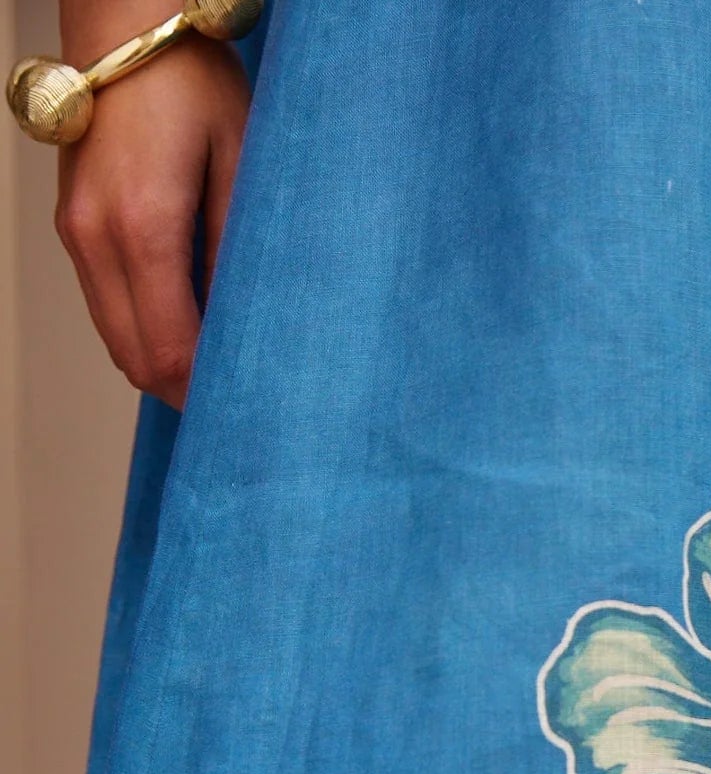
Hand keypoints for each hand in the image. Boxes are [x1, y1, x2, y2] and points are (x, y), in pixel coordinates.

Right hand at [54, 3, 249, 411]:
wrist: (122, 22)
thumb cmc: (190, 80)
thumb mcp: (240, 162)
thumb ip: (235, 251)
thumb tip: (240, 329)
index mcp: (145, 226)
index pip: (171, 349)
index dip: (207, 390)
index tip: (247, 406)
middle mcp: (97, 238)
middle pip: (136, 359)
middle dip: (184, 391)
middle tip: (236, 400)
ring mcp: (76, 234)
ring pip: (116, 340)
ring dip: (160, 364)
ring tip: (214, 370)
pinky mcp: (71, 226)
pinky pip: (104, 306)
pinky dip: (140, 331)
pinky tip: (183, 326)